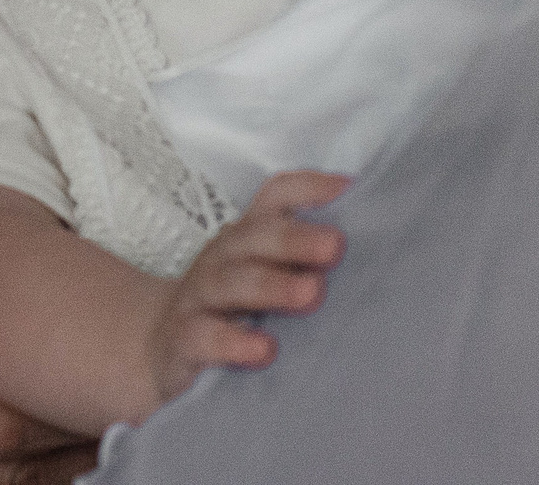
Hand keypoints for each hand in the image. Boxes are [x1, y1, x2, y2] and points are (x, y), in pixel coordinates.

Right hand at [148, 170, 348, 402]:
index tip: (348, 191)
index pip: (273, 198)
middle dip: (294, 239)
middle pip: (254, 237)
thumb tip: (378, 250)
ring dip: (271, 286)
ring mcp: (200, 297)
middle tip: (336, 247)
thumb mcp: (260, 273)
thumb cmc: (227, 306)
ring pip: (231, 283)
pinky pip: (206, 336)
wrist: (160, 345)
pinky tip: (264, 350)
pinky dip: (234, 342)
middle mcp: (222, 258)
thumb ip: (303, 260)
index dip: (307, 189)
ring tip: (310, 295)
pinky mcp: (185, 338)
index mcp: (247, 237)